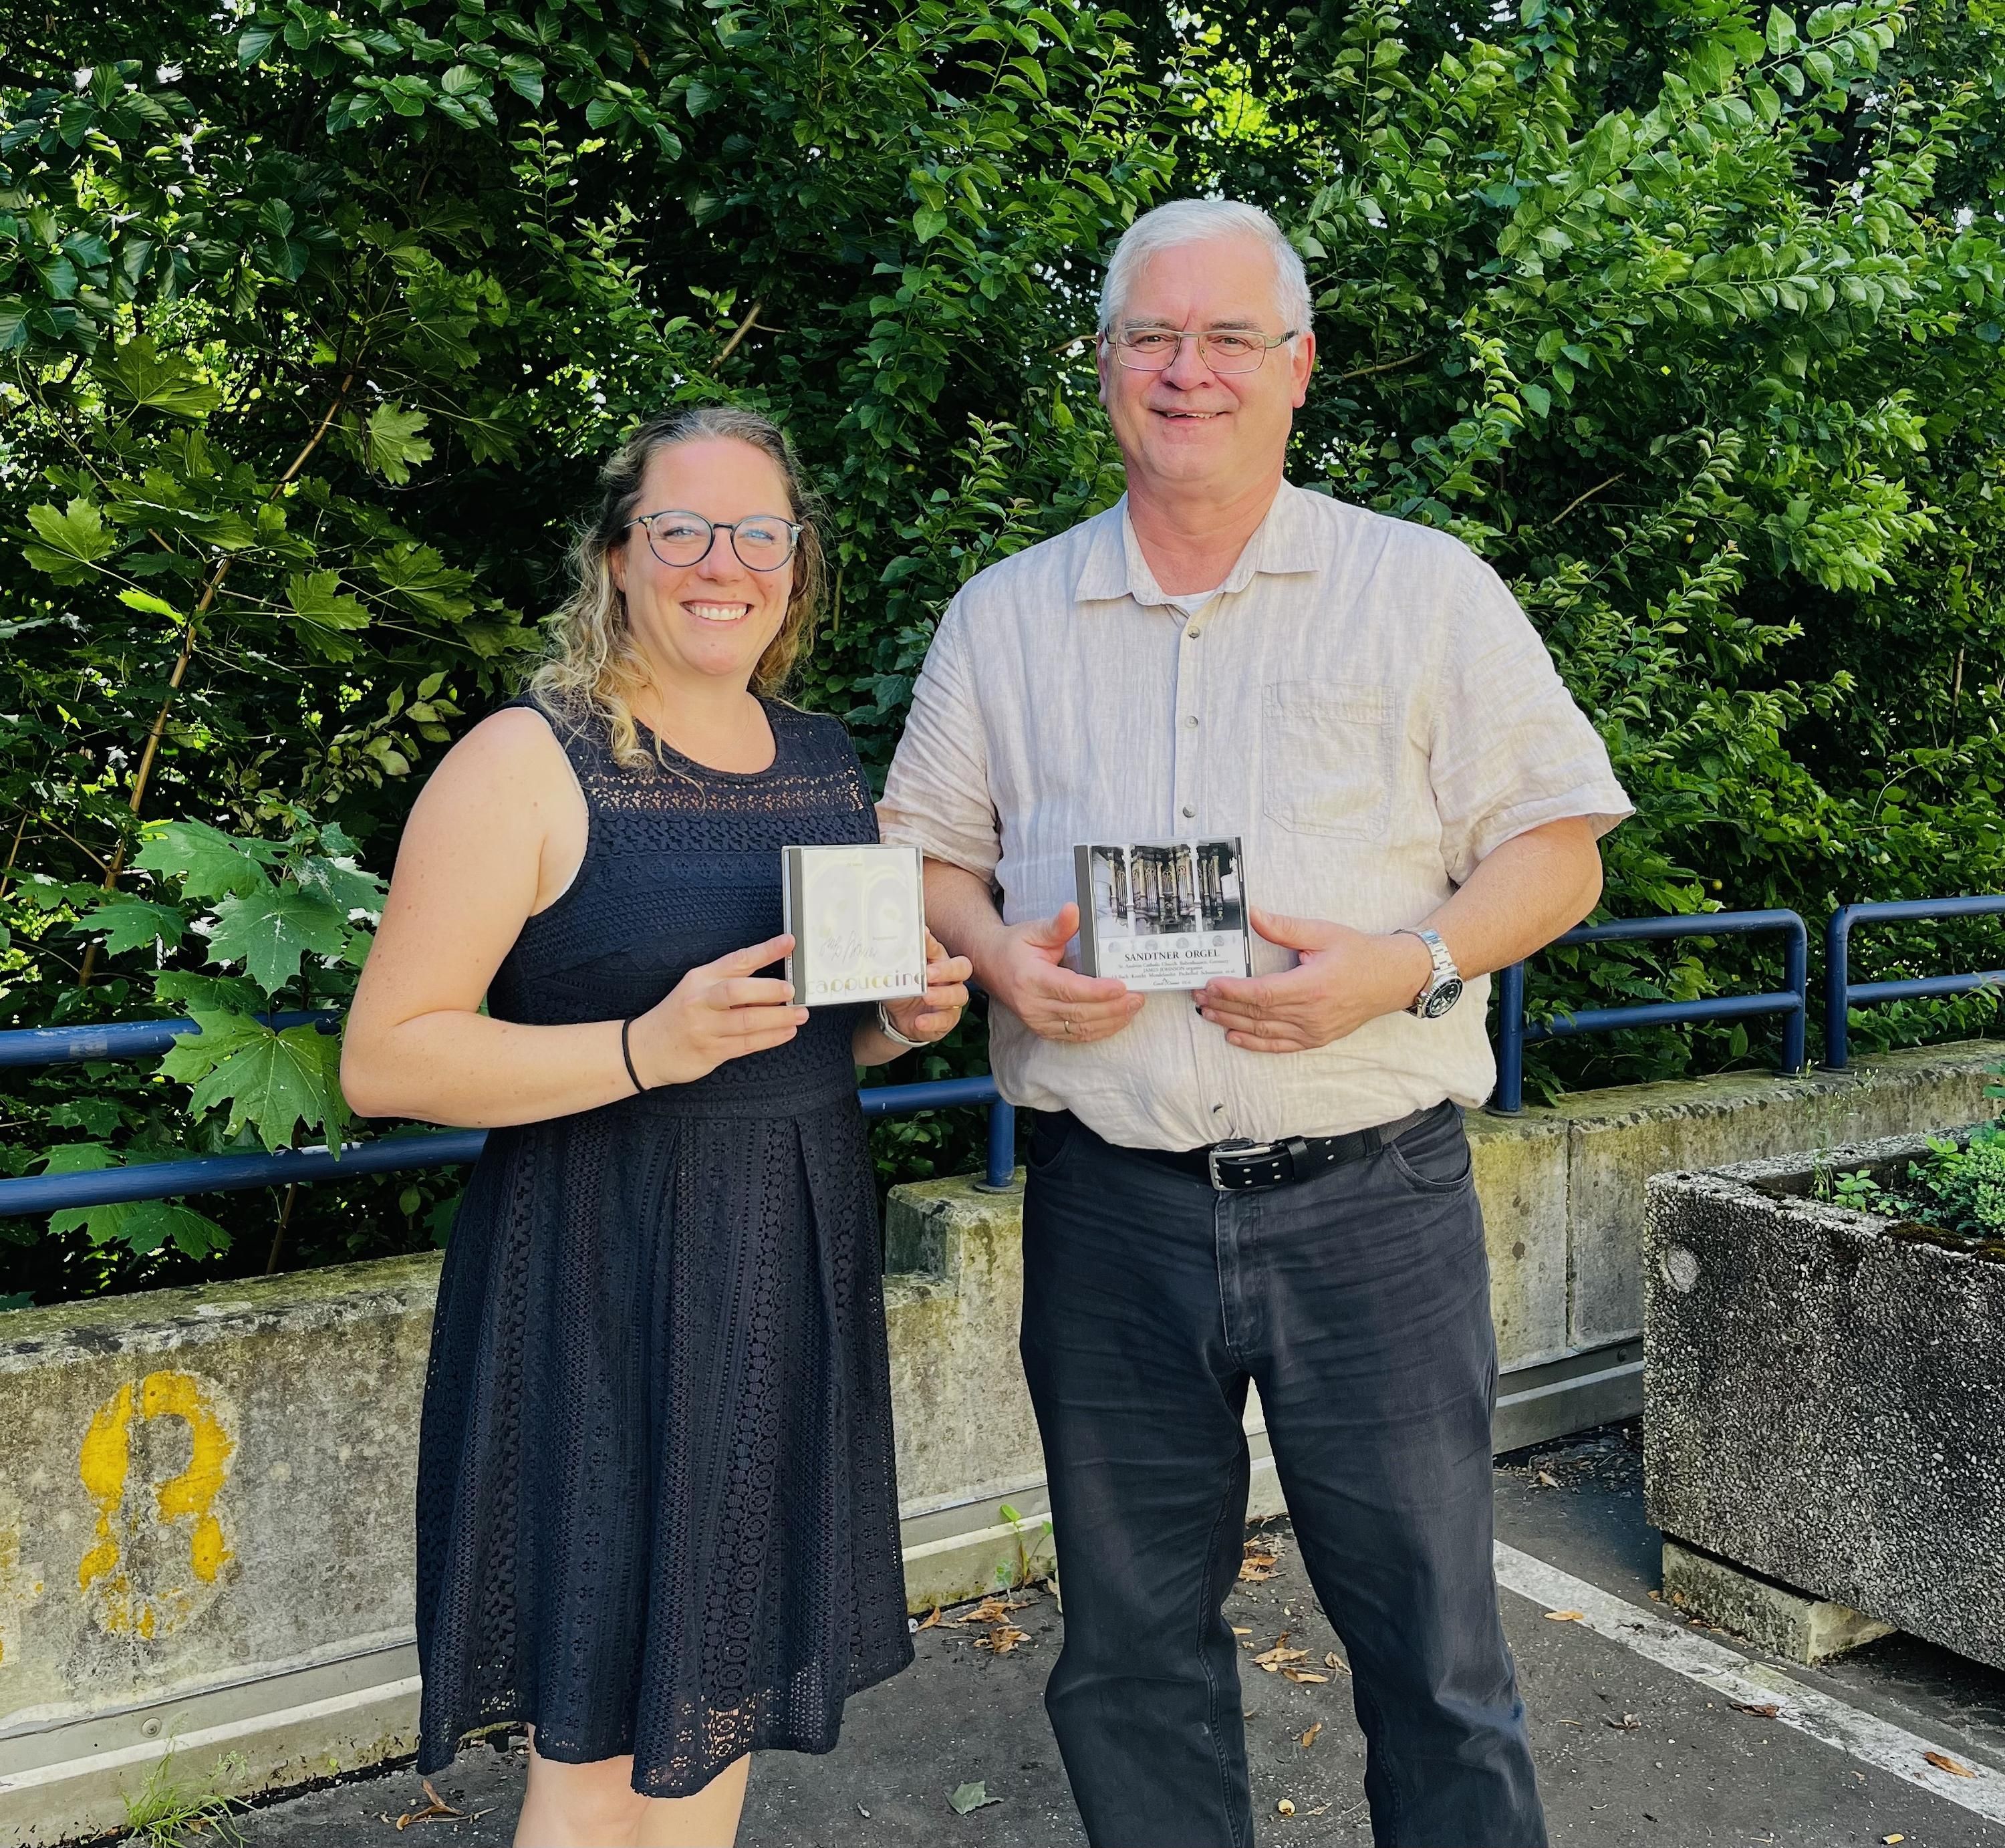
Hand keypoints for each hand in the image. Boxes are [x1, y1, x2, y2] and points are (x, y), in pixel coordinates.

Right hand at [626, 934, 808, 1085]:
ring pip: (746, 1021)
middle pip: (736, 991)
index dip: (765, 950)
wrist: (646, 1049)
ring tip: (800, 1014)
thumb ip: (730, 983)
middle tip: (792, 990)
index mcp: (701, 978)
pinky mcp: (710, 1052)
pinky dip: (770, 1038)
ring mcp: (705, 1028)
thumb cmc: (680, 1015)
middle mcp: (701, 1001)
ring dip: (777, 1018)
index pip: (736, 960)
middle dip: (768, 990)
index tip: (789, 942)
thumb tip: (774, 981)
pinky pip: (746, 1044)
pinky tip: (786, 1032)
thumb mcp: (697, 989)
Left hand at [879, 930, 973, 1045]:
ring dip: (942, 995)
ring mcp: (952, 999)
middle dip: (946, 969)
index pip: (938, 949)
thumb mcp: (898, 975)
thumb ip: (898, 961)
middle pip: (962, 968)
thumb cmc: (904, 990)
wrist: (900, 1018)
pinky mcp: (948, 1019)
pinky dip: (933, 1020)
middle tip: (929, 973)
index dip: (931, 944)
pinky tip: (920, 1021)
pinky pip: (946, 1019)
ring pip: (959, 994)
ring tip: (926, 996)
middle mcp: (949, 978)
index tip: (920, 936)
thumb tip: (889, 945)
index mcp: (937, 961)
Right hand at [978, 902, 1145, 1044]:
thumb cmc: (1015, 947)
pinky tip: (1117, 1020)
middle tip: (1137, 997)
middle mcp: (1033, 1005)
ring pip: (1080, 1028)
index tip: (1121, 986)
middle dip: (1112, 1007)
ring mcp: (1037, 1021)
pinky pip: (1076, 1036)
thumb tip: (1074, 911)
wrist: (991, 966)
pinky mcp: (1043, 1030)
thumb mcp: (1033, 930)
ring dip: (1111, 1021)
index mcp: (1031, 979)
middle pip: (1079, 1012)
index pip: (1069, 989)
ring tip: (1133, 1007)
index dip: (1097, 991)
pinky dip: (1099, 1030)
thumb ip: (1057, 925)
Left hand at [1196, 909, 1431, 1052]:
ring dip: (1232, 1023)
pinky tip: (1234, 1037)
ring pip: (1264, 1031)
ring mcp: (1314, 1030)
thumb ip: (1285, 928)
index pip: (1262, 993)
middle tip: (1198, 996)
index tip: (1210, 984)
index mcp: (1312, 986)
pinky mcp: (1317, 1039)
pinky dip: (1255, 1043)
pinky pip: (1280, 1046)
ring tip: (1207, 1013)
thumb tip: (1254, 915)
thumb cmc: (1359, 953)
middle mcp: (1312, 1013)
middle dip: (1223, 1005)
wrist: (1391, 979)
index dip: (1232, 991)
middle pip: (1257, 1014)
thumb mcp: (1323, 933)